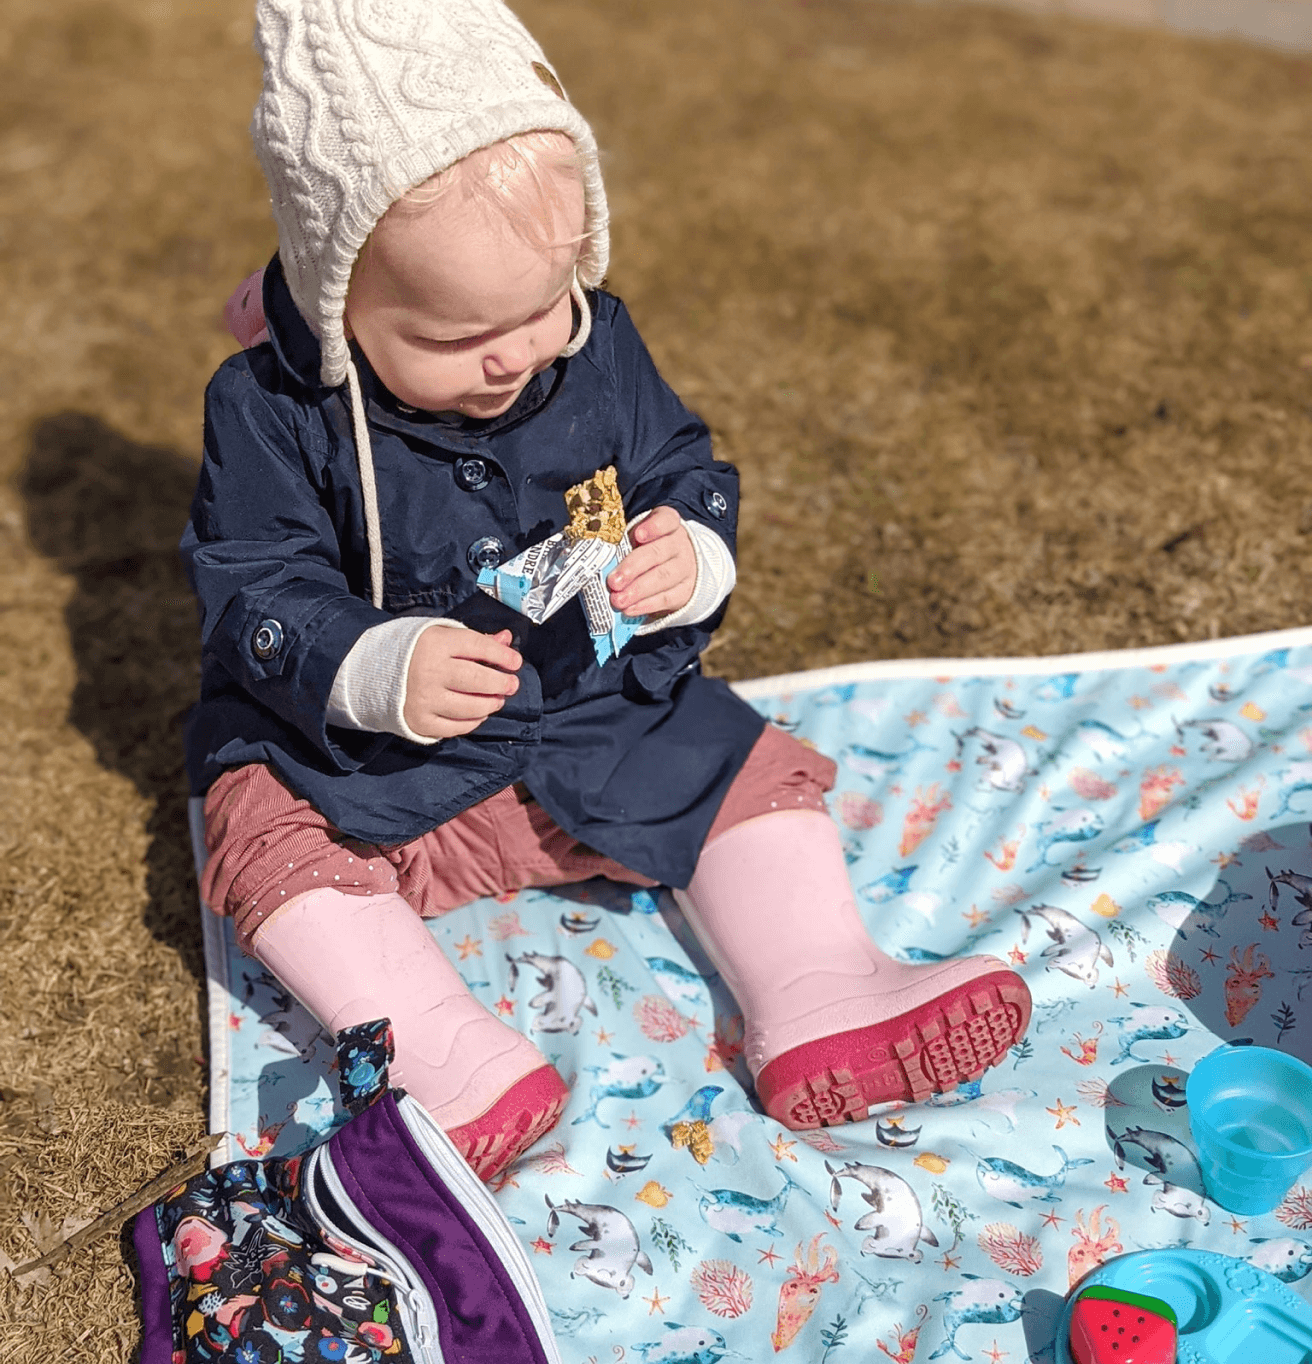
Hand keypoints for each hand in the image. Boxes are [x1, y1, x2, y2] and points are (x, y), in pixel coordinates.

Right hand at [403, 626, 521, 738]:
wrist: (371, 674)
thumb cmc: (411, 651)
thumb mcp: (439, 635)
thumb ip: (474, 639)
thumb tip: (506, 639)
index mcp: (434, 643)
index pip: (478, 647)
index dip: (502, 655)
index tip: (515, 662)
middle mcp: (429, 671)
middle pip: (477, 679)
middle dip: (501, 683)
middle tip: (511, 684)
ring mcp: (424, 699)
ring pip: (470, 707)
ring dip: (490, 704)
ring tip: (497, 700)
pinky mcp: (420, 722)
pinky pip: (456, 727)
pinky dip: (473, 721)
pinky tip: (478, 714)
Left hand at [607, 506, 696, 618]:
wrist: (679, 567)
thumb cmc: (649, 549)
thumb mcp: (639, 540)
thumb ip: (623, 545)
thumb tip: (598, 561)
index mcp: (668, 524)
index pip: (666, 520)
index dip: (653, 527)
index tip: (637, 535)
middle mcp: (679, 544)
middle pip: (657, 553)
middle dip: (633, 567)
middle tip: (613, 582)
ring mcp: (685, 568)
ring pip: (663, 577)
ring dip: (638, 590)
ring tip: (618, 600)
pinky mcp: (685, 590)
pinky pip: (666, 598)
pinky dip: (646, 605)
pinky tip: (630, 609)